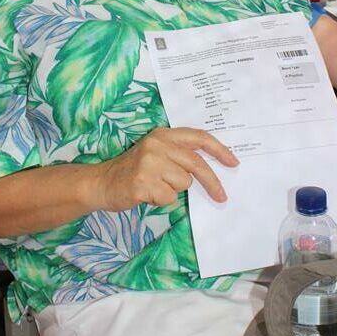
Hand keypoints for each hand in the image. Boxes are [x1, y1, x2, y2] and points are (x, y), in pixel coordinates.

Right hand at [97, 127, 238, 211]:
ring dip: (173, 190)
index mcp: (163, 135)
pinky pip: (169, 198)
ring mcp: (149, 163)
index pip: (198, 138)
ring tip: (155, 186)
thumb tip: (212, 169)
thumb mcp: (155, 152)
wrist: (102, 182)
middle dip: (212, 183)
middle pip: (196, 164)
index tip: (234, 162)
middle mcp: (157, 145)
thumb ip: (179, 154)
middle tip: (222, 196)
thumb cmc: (134, 169)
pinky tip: (147, 194)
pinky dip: (161, 200)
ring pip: (183, 183)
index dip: (219, 150)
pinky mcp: (143, 183)